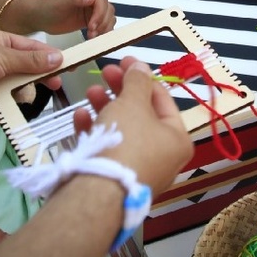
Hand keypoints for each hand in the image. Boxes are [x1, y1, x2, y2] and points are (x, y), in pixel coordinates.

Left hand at [0, 28, 62, 121]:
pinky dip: (6, 116)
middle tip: (54, 88)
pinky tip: (16, 120)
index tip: (67, 67)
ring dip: (20, 97)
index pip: (32, 49)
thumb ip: (30, 61)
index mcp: (1, 43)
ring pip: (13, 92)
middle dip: (37, 79)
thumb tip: (57, 57)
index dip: (49, 57)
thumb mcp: (2, 55)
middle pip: (24, 72)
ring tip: (26, 99)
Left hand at [32, 0, 114, 38]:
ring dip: (104, 29)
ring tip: (92, 37)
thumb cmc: (48, 8)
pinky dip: (102, 32)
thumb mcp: (61, 2)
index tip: (92, 25)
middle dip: (102, 23)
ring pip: (108, 18)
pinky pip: (103, 26)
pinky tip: (94, 38)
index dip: (100, 14)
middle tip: (92, 33)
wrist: (40, 18)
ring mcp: (92, 10)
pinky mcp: (90, 20)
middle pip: (108, 10)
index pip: (101, 1)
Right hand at [77, 58, 192, 196]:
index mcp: (177, 139)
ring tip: (90, 93)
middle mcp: (163, 158)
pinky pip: (108, 149)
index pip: (162, 99)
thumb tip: (140, 65)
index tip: (124, 60)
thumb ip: (137, 80)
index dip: (142, 76)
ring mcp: (139, 171)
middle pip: (141, 114)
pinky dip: (95, 132)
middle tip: (105, 72)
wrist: (98, 195)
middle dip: (120, 91)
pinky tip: (80, 118)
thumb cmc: (125, 142)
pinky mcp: (115, 181)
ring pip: (122, 131)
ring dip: (105, 108)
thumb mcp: (132, 103)